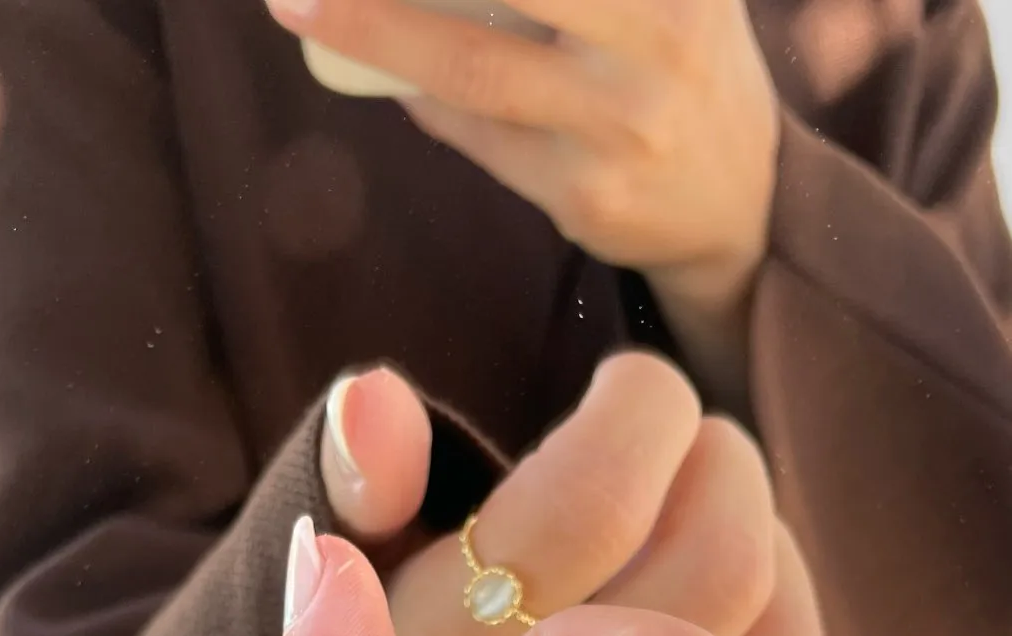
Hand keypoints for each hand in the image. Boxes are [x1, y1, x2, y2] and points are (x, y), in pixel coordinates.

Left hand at [269, 0, 779, 404]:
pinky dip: (421, 97)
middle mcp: (660, 34)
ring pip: (473, 65)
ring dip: (373, 31)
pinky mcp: (586, 194)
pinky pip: (477, 134)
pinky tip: (390, 74)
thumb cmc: (681, 62)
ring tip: (300, 2)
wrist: (743, 206)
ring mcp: (622, 122)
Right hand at [321, 357, 838, 635]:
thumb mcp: (320, 574)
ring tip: (710, 510)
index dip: (637, 411)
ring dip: (768, 546)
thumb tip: (376, 400)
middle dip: (722, 470)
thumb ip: (354, 487)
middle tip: (695, 439)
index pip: (592, 508)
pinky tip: (729, 610)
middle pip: (721, 571)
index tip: (628, 385)